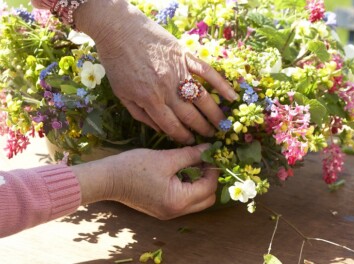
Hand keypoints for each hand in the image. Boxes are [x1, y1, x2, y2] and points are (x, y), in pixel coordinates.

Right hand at [73, 144, 218, 219]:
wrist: (107, 179)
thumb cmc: (134, 167)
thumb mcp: (166, 158)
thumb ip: (191, 154)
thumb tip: (209, 148)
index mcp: (178, 201)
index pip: (209, 188)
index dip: (213, 170)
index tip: (210, 154)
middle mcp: (176, 212)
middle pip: (206, 199)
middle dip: (209, 179)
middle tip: (203, 160)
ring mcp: (168, 213)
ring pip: (196, 201)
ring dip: (198, 183)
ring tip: (191, 164)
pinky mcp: (162, 209)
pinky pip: (183, 200)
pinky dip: (187, 187)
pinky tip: (180, 171)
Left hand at [74, 0, 237, 144]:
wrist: (118, 29)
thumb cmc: (117, 63)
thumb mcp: (121, 94)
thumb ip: (140, 114)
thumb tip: (159, 130)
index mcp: (150, 100)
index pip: (172, 125)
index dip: (183, 137)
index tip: (191, 142)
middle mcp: (168, 89)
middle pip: (190, 115)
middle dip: (202, 129)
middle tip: (211, 136)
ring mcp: (179, 72)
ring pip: (202, 98)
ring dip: (214, 114)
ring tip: (222, 125)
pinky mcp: (186, 56)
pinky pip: (207, 72)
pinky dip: (221, 85)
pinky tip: (231, 96)